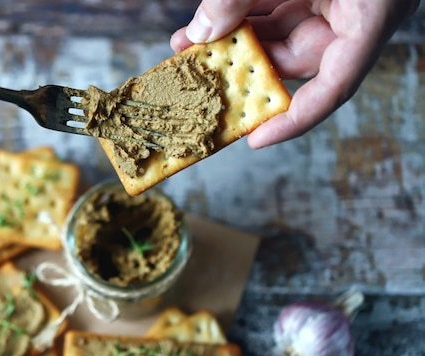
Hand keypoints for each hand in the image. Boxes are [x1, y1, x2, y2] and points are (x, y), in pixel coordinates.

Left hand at [171, 0, 419, 147]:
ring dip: (235, 35)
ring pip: (281, 30)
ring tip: (188, 41)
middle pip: (295, 58)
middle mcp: (355, 14)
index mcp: (370, 17)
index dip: (295, 119)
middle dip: (242, 63)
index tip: (254, 139)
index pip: (334, 86)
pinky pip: (279, 4)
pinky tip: (211, 16)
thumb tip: (198, 32)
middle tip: (196, 69)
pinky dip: (246, 10)